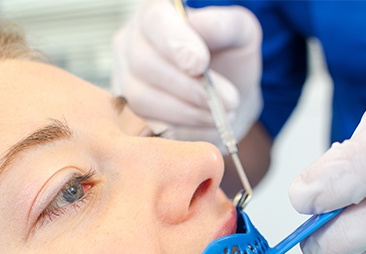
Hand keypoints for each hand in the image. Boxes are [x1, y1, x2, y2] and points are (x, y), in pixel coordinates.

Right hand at [111, 0, 262, 148]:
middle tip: (228, 100)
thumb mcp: (239, 34)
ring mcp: (126, 79)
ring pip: (142, 98)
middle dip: (189, 86)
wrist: (225, 97)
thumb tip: (198, 25)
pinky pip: (146, 124)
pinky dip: (181, 128)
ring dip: (188, 111)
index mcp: (157, 13)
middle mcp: (132, 42)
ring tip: (220, 114)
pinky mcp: (130, 112)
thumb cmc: (229, 58)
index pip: (155, 20)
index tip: (200, 64)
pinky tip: (205, 124)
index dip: (175, 42)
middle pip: (145, 63)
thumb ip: (223, 25)